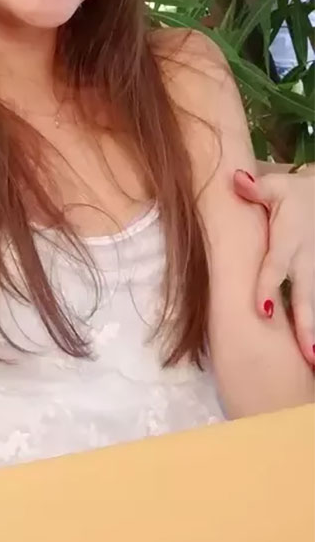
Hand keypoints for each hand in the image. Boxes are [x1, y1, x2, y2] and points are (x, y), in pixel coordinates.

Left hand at [234, 168, 314, 366]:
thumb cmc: (294, 195)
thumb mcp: (276, 185)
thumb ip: (255, 188)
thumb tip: (235, 179)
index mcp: (289, 241)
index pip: (276, 267)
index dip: (269, 288)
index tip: (264, 312)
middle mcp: (307, 261)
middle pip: (306, 297)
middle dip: (307, 327)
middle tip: (308, 356)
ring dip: (314, 332)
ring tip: (312, 362)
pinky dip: (314, 324)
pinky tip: (311, 352)